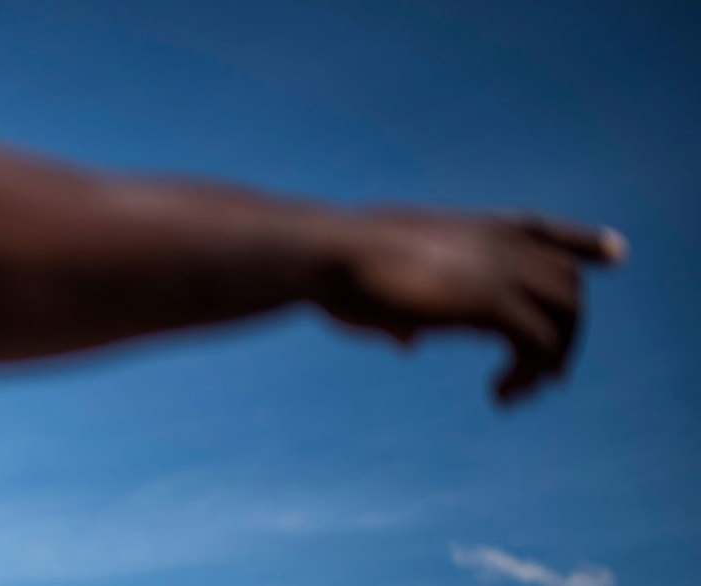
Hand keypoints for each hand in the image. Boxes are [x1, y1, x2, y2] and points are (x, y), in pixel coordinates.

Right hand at [315, 210, 626, 403]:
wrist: (326, 254)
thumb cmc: (334, 269)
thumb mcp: (376, 289)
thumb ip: (403, 312)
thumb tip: (407, 340)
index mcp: (469, 229)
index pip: (542, 229)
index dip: (583, 243)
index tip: (615, 255)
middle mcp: (497, 243)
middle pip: (567, 285)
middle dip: (566, 331)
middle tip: (548, 377)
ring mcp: (500, 268)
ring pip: (567, 314)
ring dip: (554, 357)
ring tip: (519, 391)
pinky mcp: (493, 301)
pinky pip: (541, 343)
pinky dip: (531, 373)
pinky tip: (501, 395)